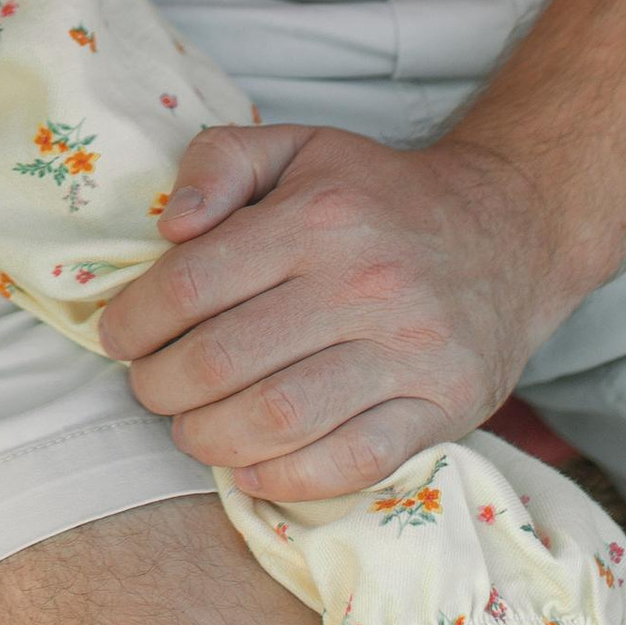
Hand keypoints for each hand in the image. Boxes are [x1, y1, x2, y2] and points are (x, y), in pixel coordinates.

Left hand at [99, 120, 558, 498]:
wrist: (507, 231)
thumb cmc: (377, 195)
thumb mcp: (297, 146)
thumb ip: (219, 161)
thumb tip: (170, 225)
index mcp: (319, 216)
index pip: (191, 284)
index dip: (134, 321)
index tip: (118, 336)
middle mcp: (365, 282)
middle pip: (223, 360)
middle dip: (161, 387)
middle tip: (151, 387)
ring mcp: (410, 351)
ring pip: (279, 419)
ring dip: (209, 438)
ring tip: (191, 428)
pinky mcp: (445, 405)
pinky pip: (350, 461)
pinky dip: (285, 478)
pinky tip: (250, 466)